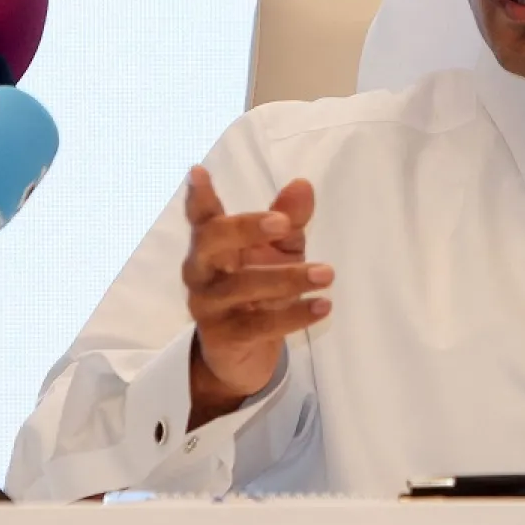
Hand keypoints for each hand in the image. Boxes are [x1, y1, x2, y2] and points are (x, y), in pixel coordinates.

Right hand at [181, 165, 331, 428]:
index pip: (201, 216)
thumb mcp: (280, 250)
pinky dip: (293, 315)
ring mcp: (207, 304)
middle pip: (211, 241)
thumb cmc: (260, 288)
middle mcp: (200, 270)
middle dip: (246, 228)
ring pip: (241, 286)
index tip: (198, 171)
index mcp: (211, 243)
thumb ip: (289, 219)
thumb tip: (302, 184)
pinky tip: (323, 306)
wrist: (244, 353)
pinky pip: (258, 325)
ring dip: (287, 278)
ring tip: (327, 273)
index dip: (198, 195)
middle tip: (283, 224)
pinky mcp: (223, 337)